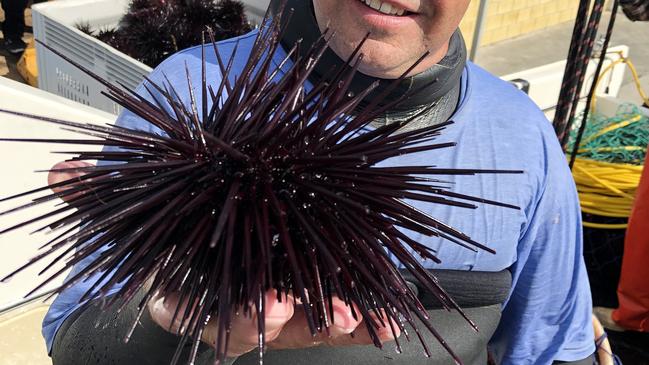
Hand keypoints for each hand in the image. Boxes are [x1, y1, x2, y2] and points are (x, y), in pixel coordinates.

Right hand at [48, 160, 400, 354]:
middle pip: (260, 323)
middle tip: (302, 310)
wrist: (238, 210)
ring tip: (358, 314)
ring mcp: (282, 304)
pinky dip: (364, 317)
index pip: (204, 313)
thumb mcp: (156, 204)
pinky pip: (341, 312)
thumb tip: (62, 175)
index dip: (226, 316)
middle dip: (279, 322)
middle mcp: (242, 302)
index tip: (256, 308)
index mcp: (199, 289)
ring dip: (333, 322)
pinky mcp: (316, 295)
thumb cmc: (193, 218)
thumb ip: (114, 195)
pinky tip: (389, 318)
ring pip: (306, 322)